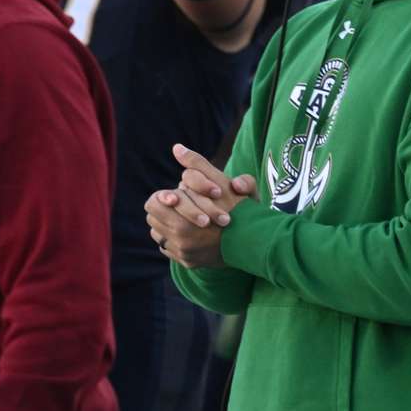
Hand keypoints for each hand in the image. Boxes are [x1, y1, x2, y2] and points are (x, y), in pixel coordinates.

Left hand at [146, 145, 255, 267]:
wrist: (256, 240)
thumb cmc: (241, 208)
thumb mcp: (220, 182)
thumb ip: (197, 163)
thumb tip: (176, 148)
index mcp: (184, 219)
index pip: (154, 203)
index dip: (163, 197)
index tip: (173, 195)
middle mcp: (181, 239)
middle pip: (154, 218)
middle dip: (163, 210)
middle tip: (175, 204)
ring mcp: (184, 252)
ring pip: (159, 234)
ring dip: (165, 224)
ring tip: (180, 217)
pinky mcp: (188, 263)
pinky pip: (168, 248)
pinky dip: (173, 240)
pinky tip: (187, 232)